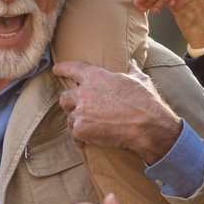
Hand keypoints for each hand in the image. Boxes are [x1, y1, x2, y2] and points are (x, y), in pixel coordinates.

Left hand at [54, 59, 181, 163]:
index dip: (63, 68)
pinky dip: (80, 139)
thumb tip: (132, 62)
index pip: (74, 68)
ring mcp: (81, 112)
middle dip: (69, 104)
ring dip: (77, 122)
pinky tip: (87, 141)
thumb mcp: (140, 80)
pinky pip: (74, 135)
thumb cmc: (145, 102)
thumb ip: (131, 70)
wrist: (147, 126)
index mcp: (97, 77)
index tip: (56, 69)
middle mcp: (85, 93)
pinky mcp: (81, 130)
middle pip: (65, 98)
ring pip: (69, 118)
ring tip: (89, 127)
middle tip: (76, 109)